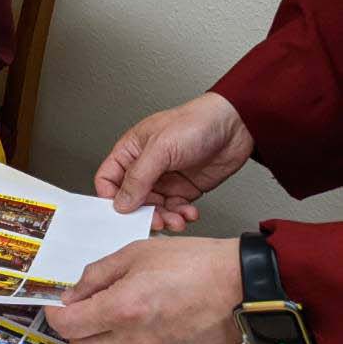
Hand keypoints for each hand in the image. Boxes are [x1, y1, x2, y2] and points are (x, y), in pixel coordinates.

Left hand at [43, 238, 242, 343]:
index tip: (58, 304)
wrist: (242, 285)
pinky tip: (152, 320)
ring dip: (106, 337)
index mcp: (121, 309)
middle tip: (83, 311)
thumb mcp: (135, 253)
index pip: (67, 326)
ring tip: (125, 310)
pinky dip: (136, 343)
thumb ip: (96, 275)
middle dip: (75, 331)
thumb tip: (72, 294)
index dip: (55, 314)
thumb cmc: (193, 263)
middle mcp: (136, 339)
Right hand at [96, 93, 254, 231]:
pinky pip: (176, 209)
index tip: (122, 213)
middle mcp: (146, 167)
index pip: (108, 179)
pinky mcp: (185, 189)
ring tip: (177, 219)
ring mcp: (166, 179)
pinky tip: (189, 212)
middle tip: (156, 220)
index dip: (111, 198)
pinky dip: (182, 215)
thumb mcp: (160, 149)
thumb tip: (121, 202)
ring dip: (165, 217)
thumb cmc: (195, 122)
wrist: (235, 126)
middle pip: (132, 199)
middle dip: (144, 213)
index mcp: (130, 151)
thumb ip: (138, 178)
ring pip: (155, 208)